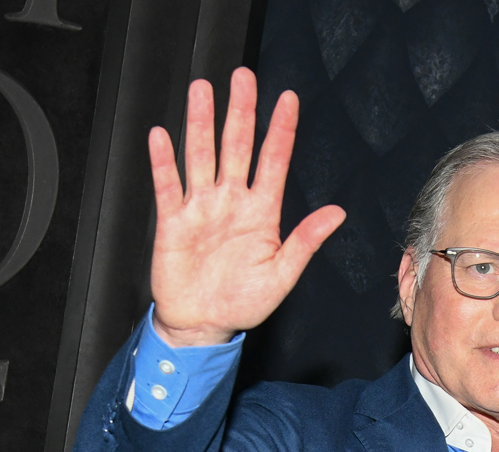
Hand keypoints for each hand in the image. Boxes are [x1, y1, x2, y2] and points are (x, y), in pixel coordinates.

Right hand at [148, 68, 344, 346]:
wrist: (203, 325)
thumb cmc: (243, 303)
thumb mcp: (282, 275)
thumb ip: (306, 241)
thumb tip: (337, 213)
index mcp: (262, 212)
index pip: (273, 161)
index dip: (281, 130)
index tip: (288, 99)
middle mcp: (232, 202)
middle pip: (237, 147)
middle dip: (241, 111)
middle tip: (243, 77)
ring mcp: (201, 208)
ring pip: (202, 155)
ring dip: (201, 123)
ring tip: (202, 90)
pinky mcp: (173, 222)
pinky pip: (168, 186)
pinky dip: (163, 162)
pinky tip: (161, 136)